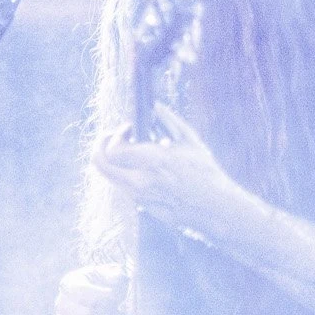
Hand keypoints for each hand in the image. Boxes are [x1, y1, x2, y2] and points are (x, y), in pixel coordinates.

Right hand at [55, 262, 129, 314]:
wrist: (102, 294)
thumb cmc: (106, 282)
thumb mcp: (112, 273)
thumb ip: (117, 275)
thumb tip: (119, 280)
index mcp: (68, 284)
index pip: (79, 293)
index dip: (100, 296)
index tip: (114, 294)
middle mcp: (62, 305)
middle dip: (107, 311)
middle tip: (117, 305)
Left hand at [91, 103, 242, 240]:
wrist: (215, 209)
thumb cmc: (206, 173)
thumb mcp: (189, 140)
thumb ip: (168, 120)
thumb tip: (154, 105)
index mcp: (153, 161)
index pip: (113, 149)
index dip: (116, 135)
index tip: (130, 128)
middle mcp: (140, 181)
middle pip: (99, 163)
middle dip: (102, 145)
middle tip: (113, 137)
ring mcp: (139, 197)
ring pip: (109, 174)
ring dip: (114, 158)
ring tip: (135, 150)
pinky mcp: (142, 206)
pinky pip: (123, 185)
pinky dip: (126, 171)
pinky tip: (146, 166)